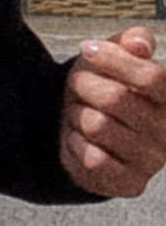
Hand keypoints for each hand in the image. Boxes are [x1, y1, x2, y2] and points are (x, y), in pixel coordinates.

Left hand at [61, 30, 165, 196]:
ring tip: (79, 113)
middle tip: (79, 86)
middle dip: (85, 86)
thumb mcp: (118, 53)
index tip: (87, 49)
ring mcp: (151, 161)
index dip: (114, 60)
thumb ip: (134, 41)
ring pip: (97, 126)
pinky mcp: (130, 184)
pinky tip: (78, 139)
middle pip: (116, 99)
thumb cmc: (105, 84)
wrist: (83, 125)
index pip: (151, 77)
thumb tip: (140, 45)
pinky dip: (75, 144)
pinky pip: (92, 159)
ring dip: (76, 114)